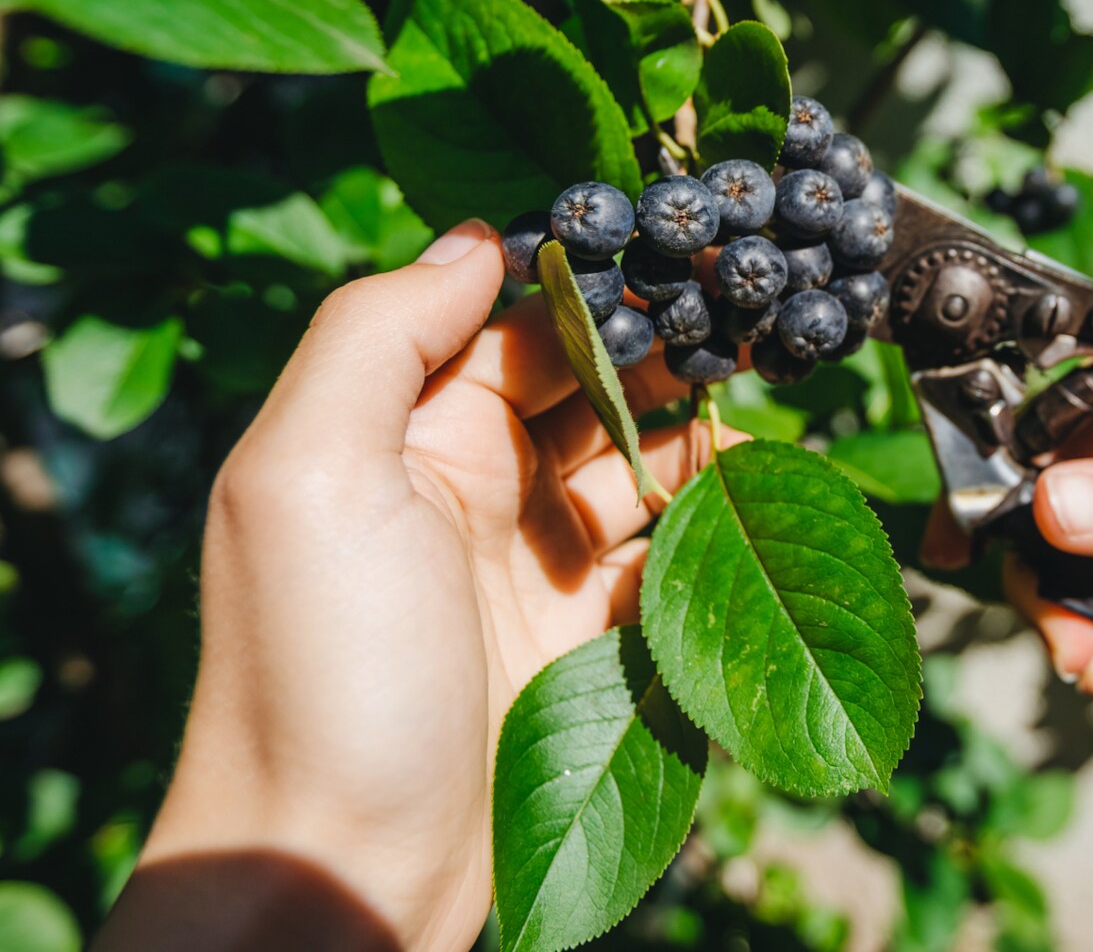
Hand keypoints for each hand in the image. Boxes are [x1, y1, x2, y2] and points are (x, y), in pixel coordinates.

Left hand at [100, 220, 730, 951]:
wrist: (342, 876)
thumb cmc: (317, 674)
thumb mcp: (306, 477)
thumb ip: (380, 335)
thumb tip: (480, 235)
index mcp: (393, 430)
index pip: (507, 319)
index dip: (595, 279)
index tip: (688, 239)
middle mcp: (461, 485)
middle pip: (585, 385)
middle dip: (665, 350)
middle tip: (757, 319)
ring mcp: (528, 566)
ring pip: (636, 466)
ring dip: (701, 438)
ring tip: (768, 416)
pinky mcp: (584, 641)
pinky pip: (664, 559)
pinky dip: (713, 529)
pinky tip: (761, 508)